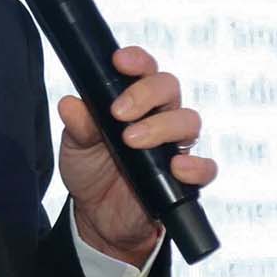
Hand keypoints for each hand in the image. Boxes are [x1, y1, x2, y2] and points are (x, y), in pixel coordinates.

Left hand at [58, 46, 216, 267]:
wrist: (97, 216)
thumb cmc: (91, 169)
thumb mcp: (75, 146)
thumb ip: (77, 125)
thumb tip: (70, 104)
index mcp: (134, 100)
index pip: (144, 69)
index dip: (137, 60)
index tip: (119, 61)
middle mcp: (159, 116)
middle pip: (170, 87)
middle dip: (145, 94)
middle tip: (119, 113)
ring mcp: (174, 146)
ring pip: (189, 120)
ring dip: (162, 127)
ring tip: (132, 141)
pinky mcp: (184, 178)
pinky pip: (206, 168)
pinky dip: (196, 166)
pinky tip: (176, 168)